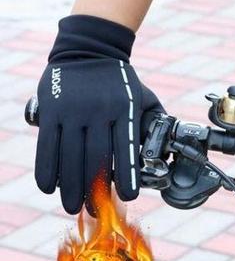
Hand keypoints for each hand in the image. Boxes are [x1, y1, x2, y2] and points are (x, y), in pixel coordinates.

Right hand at [35, 15, 164, 214]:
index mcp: (125, 110)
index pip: (126, 149)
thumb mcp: (143, 95)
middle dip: (95, 189)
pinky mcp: (52, 110)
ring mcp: (73, 111)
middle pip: (96, 158)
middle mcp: (99, 112)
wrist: (89, 49)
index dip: (127, 175)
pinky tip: (49, 186)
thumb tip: (162, 148)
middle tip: (96, 210)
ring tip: (72, 205)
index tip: (129, 196)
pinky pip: (47, 145)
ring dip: (70, 186)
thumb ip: (152, 120)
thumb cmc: (120, 79)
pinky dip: (47, 169)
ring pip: (70, 156)